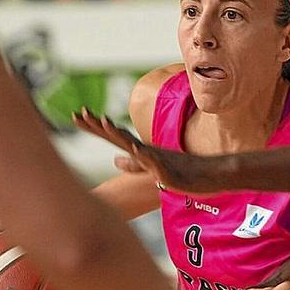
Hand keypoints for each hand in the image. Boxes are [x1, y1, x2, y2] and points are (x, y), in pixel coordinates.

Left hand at [78, 111, 224, 193]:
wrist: (212, 176)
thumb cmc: (184, 174)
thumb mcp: (152, 170)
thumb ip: (134, 164)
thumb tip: (115, 160)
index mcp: (141, 151)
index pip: (113, 135)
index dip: (94, 126)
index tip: (77, 115)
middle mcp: (146, 151)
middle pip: (117, 135)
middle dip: (96, 125)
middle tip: (78, 113)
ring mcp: (156, 160)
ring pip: (133, 144)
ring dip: (118, 134)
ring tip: (102, 123)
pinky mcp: (167, 171)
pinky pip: (154, 162)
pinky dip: (143, 155)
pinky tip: (134, 148)